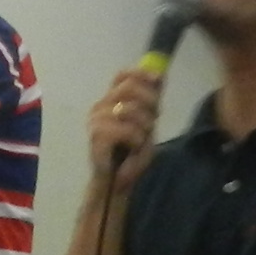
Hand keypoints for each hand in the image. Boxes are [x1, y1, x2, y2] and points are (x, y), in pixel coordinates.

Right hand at [87, 68, 161, 197]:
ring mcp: (96, 120)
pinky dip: (137, 140)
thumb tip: (160, 74)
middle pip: (129, 88)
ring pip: (131, 110)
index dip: (141, 74)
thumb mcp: (146, 123)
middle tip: (151, 123)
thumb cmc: (130, 152)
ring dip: (144, 128)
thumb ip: (151, 100)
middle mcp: (100, 106)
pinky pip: (128, 130)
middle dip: (149, 104)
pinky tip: (132, 148)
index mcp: (110, 101)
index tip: (157, 81)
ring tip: (139, 140)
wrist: (116, 180)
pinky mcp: (97, 135)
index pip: (122, 75)